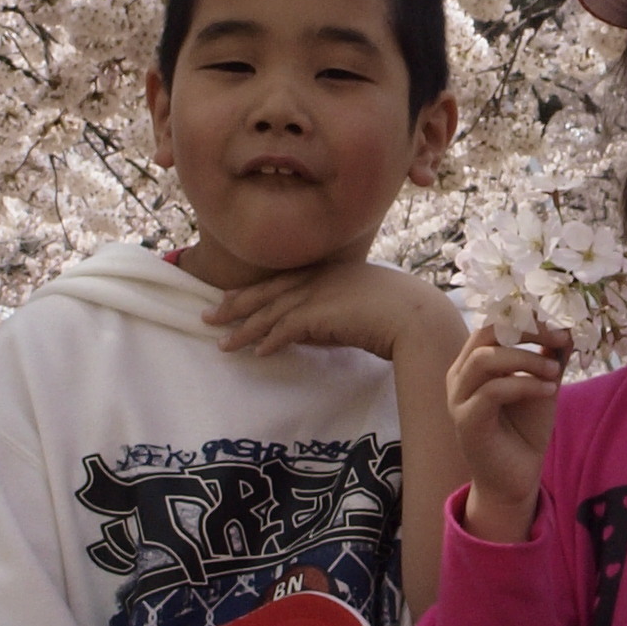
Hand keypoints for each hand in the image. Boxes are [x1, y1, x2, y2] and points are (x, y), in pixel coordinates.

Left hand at [207, 259, 462, 370]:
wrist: (417, 316)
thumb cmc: (400, 316)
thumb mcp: (359, 311)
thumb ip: (330, 318)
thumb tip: (303, 334)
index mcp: (329, 271)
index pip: (282, 281)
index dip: (254, 292)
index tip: (231, 301)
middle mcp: (319, 277)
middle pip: (267, 291)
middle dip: (235, 304)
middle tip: (209, 317)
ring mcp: (319, 293)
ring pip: (271, 310)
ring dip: (244, 329)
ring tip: (223, 344)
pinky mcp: (321, 313)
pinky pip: (286, 327)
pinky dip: (269, 340)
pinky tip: (257, 353)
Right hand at [447, 322, 574, 543]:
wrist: (515, 477)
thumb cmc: (525, 430)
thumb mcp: (543, 385)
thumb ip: (550, 357)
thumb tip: (568, 327)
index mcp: (473, 362)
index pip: (494, 324)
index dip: (527, 318)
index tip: (560, 326)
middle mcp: (459, 375)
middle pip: (487, 334)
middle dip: (527, 331)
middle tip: (559, 339)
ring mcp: (458, 398)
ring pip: (485, 359)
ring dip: (526, 360)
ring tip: (555, 372)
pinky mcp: (466, 421)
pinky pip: (492, 391)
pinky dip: (525, 385)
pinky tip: (550, 392)